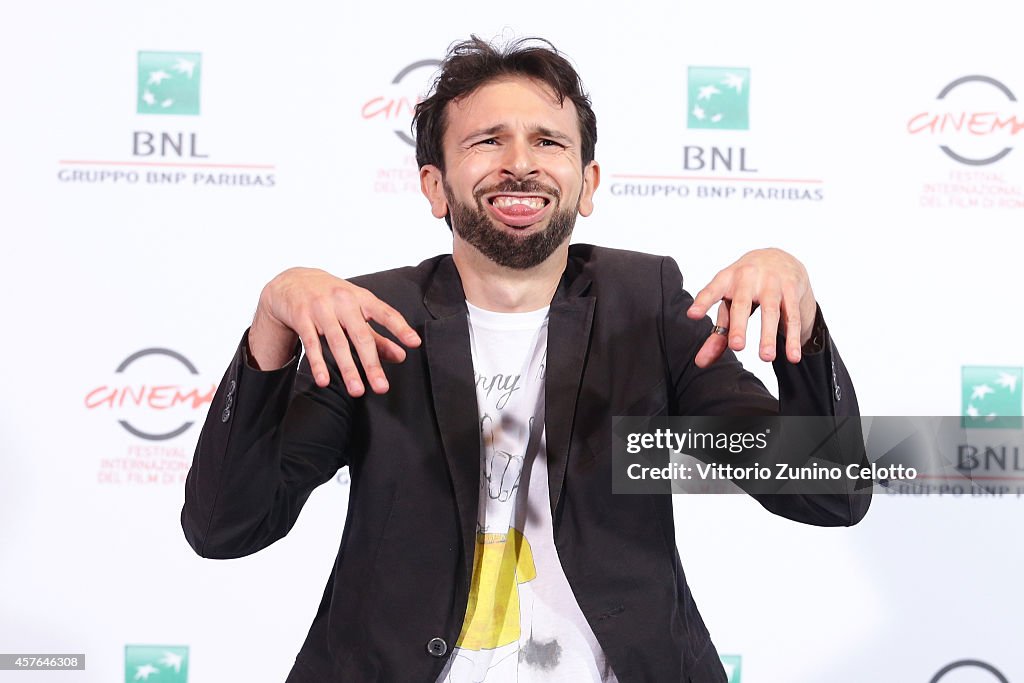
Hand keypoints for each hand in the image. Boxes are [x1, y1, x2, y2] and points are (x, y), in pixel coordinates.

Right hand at [250, 267, 420, 394]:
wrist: (293, 281)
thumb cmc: (332, 298)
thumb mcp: (357, 311)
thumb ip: (379, 336)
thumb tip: (401, 356)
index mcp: (362, 298)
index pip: (385, 313)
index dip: (400, 327)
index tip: (414, 342)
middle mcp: (343, 301)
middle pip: (361, 335)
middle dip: (372, 363)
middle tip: (382, 387)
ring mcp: (321, 309)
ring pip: (337, 342)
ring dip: (348, 369)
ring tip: (357, 390)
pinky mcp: (302, 318)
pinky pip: (311, 344)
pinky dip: (318, 364)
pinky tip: (324, 381)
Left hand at [686, 248, 815, 366]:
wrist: (779, 256)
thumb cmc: (745, 285)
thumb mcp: (729, 303)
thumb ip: (717, 333)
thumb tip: (701, 362)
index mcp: (727, 279)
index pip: (712, 290)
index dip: (703, 302)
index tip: (692, 315)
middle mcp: (748, 277)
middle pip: (742, 304)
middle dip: (739, 326)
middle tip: (737, 347)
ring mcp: (772, 282)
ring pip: (771, 311)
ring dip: (769, 335)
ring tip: (766, 358)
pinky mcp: (791, 290)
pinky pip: (792, 316)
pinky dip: (793, 337)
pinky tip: (792, 356)